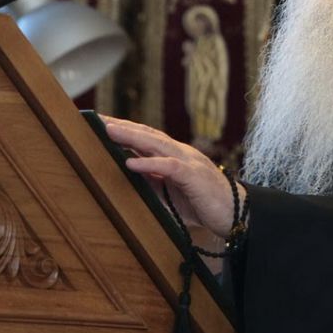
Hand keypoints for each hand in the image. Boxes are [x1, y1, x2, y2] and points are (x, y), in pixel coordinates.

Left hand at [101, 115, 245, 238]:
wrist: (236, 213)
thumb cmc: (203, 204)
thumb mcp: (170, 194)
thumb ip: (151, 184)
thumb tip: (125, 179)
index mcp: (174, 156)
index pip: (146, 138)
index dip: (125, 130)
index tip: (101, 124)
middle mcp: (180, 153)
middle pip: (148, 135)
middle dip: (122, 126)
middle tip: (96, 119)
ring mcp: (188, 162)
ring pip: (156, 144)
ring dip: (131, 136)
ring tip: (108, 131)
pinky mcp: (194, 176)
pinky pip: (169, 167)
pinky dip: (149, 163)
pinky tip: (131, 162)